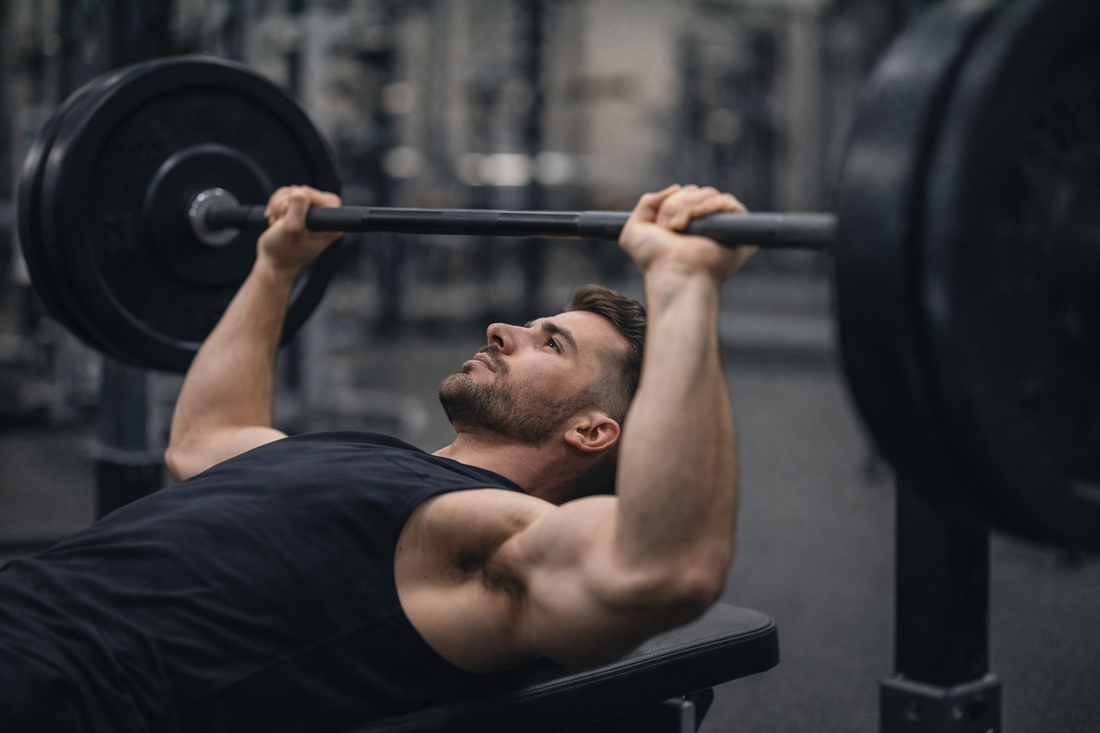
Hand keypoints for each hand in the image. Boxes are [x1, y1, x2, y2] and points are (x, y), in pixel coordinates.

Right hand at [257, 186, 342, 273]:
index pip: (321, 197)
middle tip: (281, 220)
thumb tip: (299, 191)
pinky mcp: (301, 210)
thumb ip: (298, 208)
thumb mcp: (291, 229)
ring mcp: (313, 214)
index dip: (301, 201)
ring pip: (294, 191)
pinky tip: (274, 217)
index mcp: (331, 226)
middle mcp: (325, 219)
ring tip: (277, 221)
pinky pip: (287, 194)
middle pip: (305, 191)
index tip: (290, 217)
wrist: (272, 261)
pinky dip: (276, 203)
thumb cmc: (283, 251)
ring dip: (278, 204)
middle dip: (285, 203)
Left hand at [619, 185, 755, 282]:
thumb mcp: (634, 229)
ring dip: (689, 205)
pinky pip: (729, 203)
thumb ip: (646, 203)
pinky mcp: (738, 232)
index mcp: (684, 224)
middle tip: (670, 227)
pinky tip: (699, 216)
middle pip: (695, 192)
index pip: (684, 195)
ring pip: (709, 194)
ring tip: (680, 226)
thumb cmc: (654, 259)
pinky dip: (712, 204)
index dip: (671, 202)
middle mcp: (703, 226)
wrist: (672, 272)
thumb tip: (675, 188)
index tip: (661, 224)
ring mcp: (721, 228)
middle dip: (677, 204)